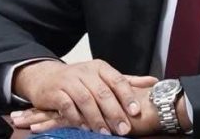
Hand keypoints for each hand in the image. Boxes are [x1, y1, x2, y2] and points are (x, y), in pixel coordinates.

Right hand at [11, 59, 157, 134]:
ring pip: (85, 99)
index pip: (117, 80)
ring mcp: (69, 81)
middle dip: (114, 112)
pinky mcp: (55, 92)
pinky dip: (77, 118)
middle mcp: (85, 72)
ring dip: (96, 118)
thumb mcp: (103, 77)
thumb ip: (127, 81)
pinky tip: (84, 127)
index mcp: (99, 67)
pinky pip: (67, 106)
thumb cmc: (79, 80)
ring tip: (105, 132)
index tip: (136, 111)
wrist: (46, 77)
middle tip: (124, 129)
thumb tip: (153, 82)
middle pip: (102, 92)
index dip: (127, 96)